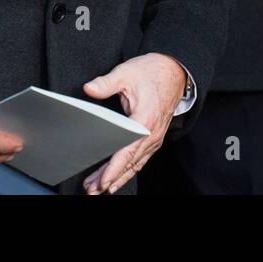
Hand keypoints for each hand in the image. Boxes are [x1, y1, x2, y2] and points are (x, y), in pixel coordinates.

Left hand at [80, 53, 186, 194]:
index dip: (113, 170)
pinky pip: (141, 159)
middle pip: (128, 164)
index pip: (126, 153)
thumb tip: (89, 89)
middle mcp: (152, 134)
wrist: (173, 71)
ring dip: (118, 178)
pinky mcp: (154, 138)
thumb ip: (106, 83)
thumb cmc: (151, 72)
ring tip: (100, 188)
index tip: (102, 182)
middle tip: (92, 190)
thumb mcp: (126, 73)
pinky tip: (118, 178)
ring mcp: (154, 138)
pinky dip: (128, 170)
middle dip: (110, 179)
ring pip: (134, 165)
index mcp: (144, 121)